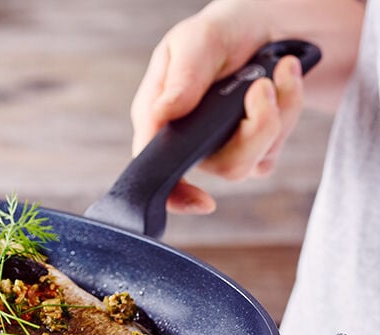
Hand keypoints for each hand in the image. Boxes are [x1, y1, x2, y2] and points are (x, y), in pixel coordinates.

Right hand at [131, 3, 303, 213]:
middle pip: (222, 167)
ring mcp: (223, 148)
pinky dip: (289, 110)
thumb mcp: (194, 40)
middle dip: (255, 128)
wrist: (261, 24)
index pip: (154, 168)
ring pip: (253, 160)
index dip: (176, 195)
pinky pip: (273, 149)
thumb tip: (162, 116)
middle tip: (263, 85)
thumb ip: (180, 79)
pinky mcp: (254, 148)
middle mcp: (187, 142)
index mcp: (159, 119)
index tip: (205, 202)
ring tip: (280, 69)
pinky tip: (284, 79)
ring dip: (279, 112)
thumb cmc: (217, 34)